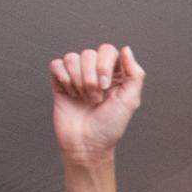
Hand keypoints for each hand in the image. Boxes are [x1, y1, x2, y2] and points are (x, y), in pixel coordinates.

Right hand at [50, 44, 146, 158]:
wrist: (86, 142)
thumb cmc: (109, 125)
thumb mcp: (131, 100)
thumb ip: (135, 74)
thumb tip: (126, 49)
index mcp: (114, 74)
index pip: (107, 50)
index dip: (104, 65)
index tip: (105, 86)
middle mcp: (96, 72)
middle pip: (89, 53)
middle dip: (91, 77)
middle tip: (95, 97)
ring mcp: (77, 76)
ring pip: (72, 58)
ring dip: (78, 80)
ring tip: (84, 98)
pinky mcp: (60, 82)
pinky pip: (57, 64)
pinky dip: (63, 78)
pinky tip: (70, 93)